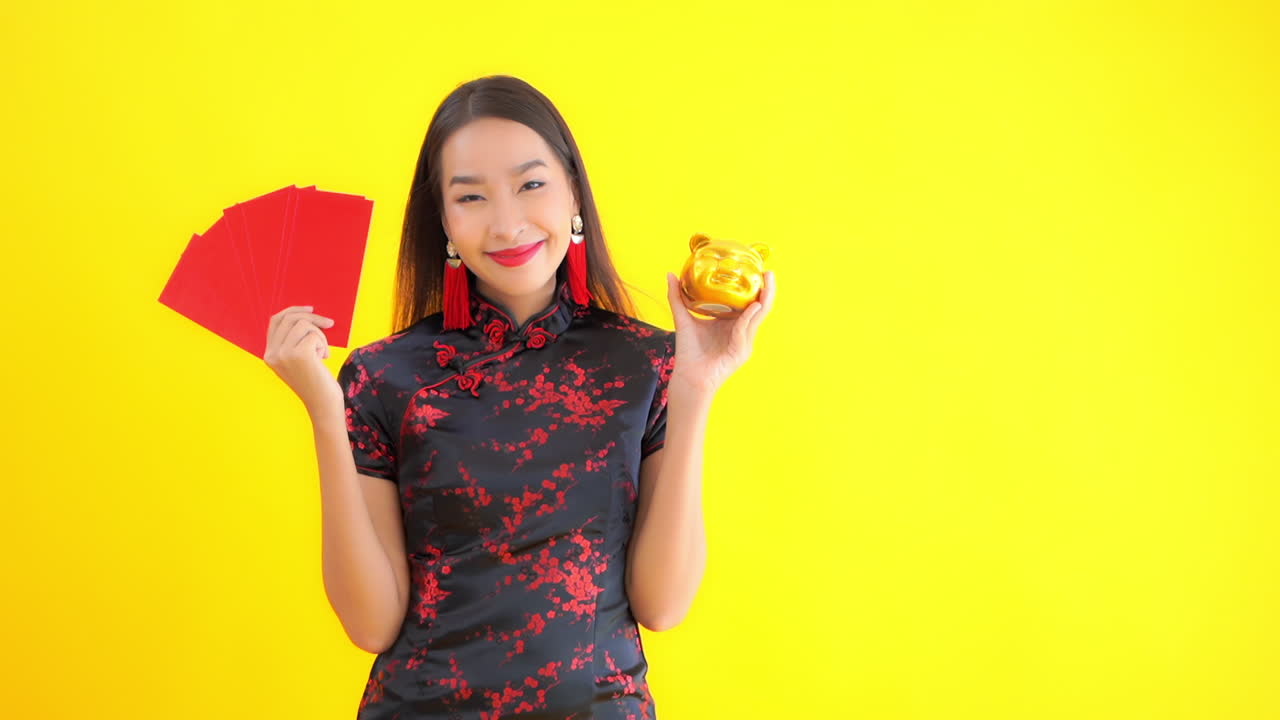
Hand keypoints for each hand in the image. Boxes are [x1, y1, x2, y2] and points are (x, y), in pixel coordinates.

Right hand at [263, 305, 341, 416]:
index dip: (293, 311)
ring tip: (323, 352)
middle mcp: (272, 353)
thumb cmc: (315, 381)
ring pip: (304, 325)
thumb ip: (293, 340)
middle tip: (329, 324)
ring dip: (320, 335)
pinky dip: (323, 343)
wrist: (322, 403)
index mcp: (269, 354)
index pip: (275, 321)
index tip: (311, 310)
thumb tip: (305, 315)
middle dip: (313, 318)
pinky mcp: (299, 354)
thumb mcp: (297, 359)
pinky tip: (324, 358)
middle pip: (290, 319)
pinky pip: (314, 335)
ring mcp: (284, 354)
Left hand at [664, 270, 775, 393]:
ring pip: (758, 318)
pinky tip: (752, 306)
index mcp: (732, 323)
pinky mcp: (741, 352)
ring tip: (766, 285)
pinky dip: (748, 317)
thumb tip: (671, 274)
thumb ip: (677, 297)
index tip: (758, 269)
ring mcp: (743, 342)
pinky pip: (745, 330)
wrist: (688, 376)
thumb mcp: (683, 318)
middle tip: (769, 273)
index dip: (756, 287)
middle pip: (760, 308)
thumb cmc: (688, 351)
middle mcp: (741, 332)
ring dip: (764, 300)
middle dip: (768, 290)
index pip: (749, 302)